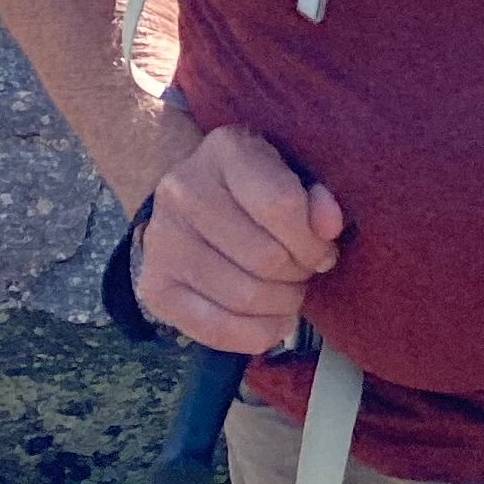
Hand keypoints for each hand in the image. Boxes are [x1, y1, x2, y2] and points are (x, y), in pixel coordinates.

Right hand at [141, 124, 343, 352]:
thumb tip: (330, 225)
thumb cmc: (258, 185)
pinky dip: (256, 335)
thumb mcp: (293, 172)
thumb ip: (317, 194)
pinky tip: (274, 323)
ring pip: (243, 296)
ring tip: (289, 292)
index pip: (280, 204)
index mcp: (226, 149)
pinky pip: (213, 329)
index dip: (313, 240)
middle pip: (265, 257)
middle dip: (299, 274)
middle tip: (305, 272)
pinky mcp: (152, 285)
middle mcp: (183, 190)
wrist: (194, 196)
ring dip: (282, 305)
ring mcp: (160, 239)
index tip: (325, 250)